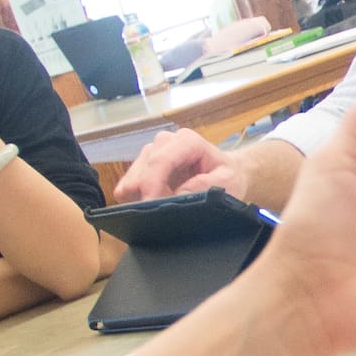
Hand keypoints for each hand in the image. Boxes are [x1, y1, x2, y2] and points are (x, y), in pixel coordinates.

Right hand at [113, 125, 227, 199]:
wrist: (226, 173)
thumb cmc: (228, 176)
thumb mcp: (228, 183)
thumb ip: (206, 186)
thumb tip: (179, 194)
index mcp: (186, 141)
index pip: (160, 160)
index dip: (151, 184)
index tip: (150, 206)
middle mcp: (164, 142)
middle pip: (140, 171)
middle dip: (146, 194)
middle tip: (163, 213)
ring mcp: (151, 153)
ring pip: (130, 180)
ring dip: (141, 198)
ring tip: (163, 207)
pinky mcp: (142, 167)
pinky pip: (128, 188)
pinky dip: (137, 200)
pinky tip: (156, 203)